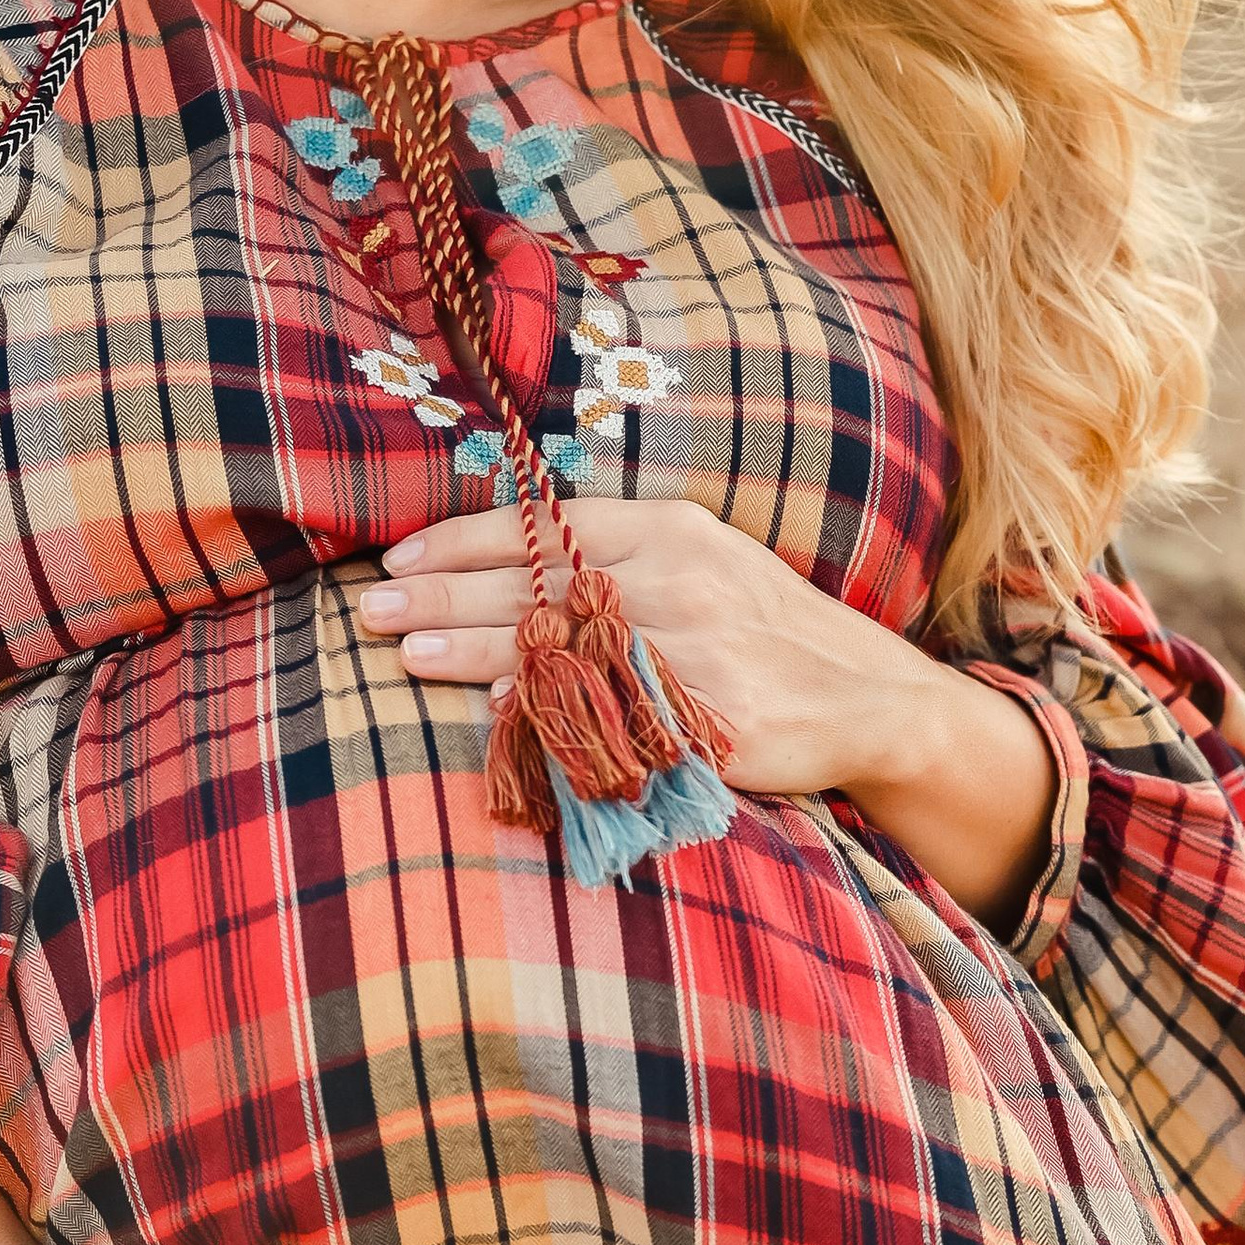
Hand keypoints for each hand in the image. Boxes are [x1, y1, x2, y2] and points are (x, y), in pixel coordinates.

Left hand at [357, 497, 1059, 929]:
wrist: (871, 696)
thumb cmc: (762, 626)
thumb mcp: (700, 563)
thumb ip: (614, 561)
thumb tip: (507, 571)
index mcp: (671, 530)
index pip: (548, 525)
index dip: (466, 540)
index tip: (399, 554)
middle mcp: (679, 580)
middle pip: (539, 583)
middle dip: (446, 594)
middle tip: (373, 606)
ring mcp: (696, 651)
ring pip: (564, 646)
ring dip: (475, 651)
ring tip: (406, 653)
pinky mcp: (712, 720)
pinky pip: (616, 717)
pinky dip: (554, 716)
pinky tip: (500, 716)